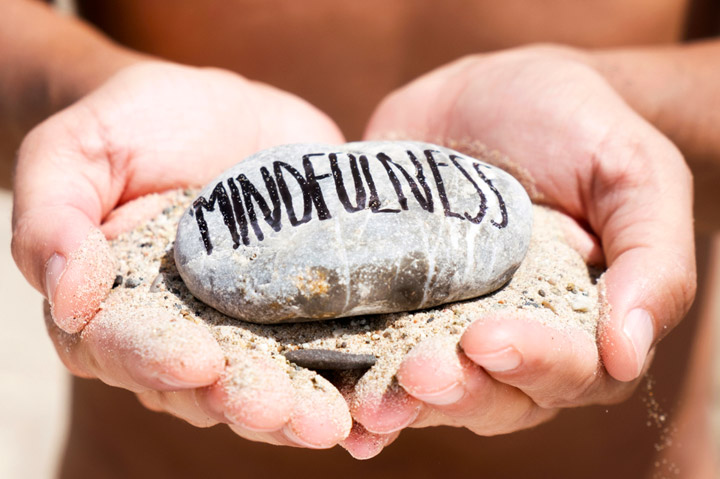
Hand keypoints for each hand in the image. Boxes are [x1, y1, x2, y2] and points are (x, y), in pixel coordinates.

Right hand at [13, 61, 351, 447]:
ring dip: (304, 407)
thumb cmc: (131, 126)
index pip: (129, 347)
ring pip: (274, 379)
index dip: (157, 360)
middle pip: (210, 383)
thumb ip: (54, 215)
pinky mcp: (306, 306)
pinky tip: (380, 406)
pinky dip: (353, 379)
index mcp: (119, 309)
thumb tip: (63, 290)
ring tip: (338, 420)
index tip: (197, 362)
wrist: (214, 112)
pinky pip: (329, 349)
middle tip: (286, 413)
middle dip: (248, 400)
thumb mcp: (76, 151)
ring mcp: (252, 326)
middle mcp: (185, 332)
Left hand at [343, 45, 695, 456]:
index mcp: (580, 320)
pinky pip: (374, 353)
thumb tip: (629, 352)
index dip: (533, 363)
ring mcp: (446, 326)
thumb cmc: (576, 128)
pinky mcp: (392, 306)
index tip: (489, 339)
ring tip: (371, 398)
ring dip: (400, 399)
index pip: (569, 369)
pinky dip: (354, 378)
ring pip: (430, 388)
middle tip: (418, 372)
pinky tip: (333, 391)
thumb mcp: (634, 174)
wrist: (487, 93)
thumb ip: (652, 260)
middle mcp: (514, 337)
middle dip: (456, 388)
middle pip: (493, 394)